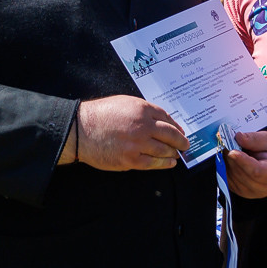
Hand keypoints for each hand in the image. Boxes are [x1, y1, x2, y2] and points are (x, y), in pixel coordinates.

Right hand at [73, 95, 188, 170]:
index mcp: (142, 109)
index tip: (180, 131)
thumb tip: (159, 120)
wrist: (81, 131)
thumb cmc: (99, 115)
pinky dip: (164, 164)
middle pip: (170, 134)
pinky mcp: (131, 159)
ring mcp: (138, 144)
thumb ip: (142, 110)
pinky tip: (169, 163)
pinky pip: (153, 163)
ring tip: (177, 154)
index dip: (176, 126)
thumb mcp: (123, 103)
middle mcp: (143, 126)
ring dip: (173, 153)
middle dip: (181, 141)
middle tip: (185, 144)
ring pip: (164, 150)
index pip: (166, 118)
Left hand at [222, 130, 266, 197]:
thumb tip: (238, 137)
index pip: (257, 171)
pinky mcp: (237, 191)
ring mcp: (249, 192)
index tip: (232, 151)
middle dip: (230, 155)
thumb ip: (254, 139)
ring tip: (231, 148)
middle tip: (226, 140)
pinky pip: (225, 178)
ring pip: (230, 175)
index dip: (243, 162)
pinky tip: (230, 157)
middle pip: (240, 173)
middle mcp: (262, 188)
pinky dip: (224, 165)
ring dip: (226, 160)